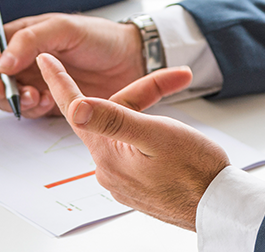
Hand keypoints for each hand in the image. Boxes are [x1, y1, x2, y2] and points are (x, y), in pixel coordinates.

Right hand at [0, 13, 145, 117]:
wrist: (132, 62)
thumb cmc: (100, 38)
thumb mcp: (64, 28)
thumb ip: (30, 40)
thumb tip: (1, 62)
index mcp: (20, 36)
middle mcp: (20, 60)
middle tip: (2, 88)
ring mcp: (31, 83)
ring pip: (1, 98)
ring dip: (11, 100)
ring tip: (36, 96)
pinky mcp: (47, 104)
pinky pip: (25, 112)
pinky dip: (31, 110)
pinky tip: (49, 102)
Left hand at [38, 53, 228, 230]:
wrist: (220, 206)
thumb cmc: (196, 172)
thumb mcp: (155, 135)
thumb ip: (113, 120)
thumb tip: (76, 108)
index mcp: (106, 153)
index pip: (74, 108)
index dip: (59, 80)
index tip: (44, 59)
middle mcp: (108, 168)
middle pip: (112, 115)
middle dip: (142, 95)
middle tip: (176, 79)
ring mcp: (123, 178)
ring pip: (127, 131)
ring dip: (151, 117)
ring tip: (181, 125)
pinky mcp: (138, 185)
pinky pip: (136, 150)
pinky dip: (152, 137)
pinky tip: (174, 143)